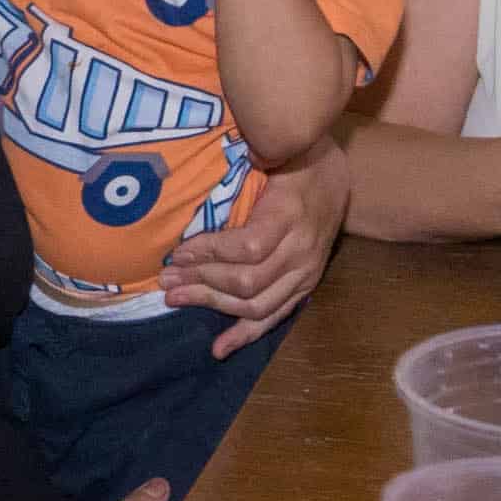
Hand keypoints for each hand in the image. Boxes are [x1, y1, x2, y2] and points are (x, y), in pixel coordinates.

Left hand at [164, 147, 345, 351]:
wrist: (334, 175)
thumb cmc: (295, 159)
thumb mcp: (275, 152)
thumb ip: (247, 162)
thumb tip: (206, 170)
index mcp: (291, 215)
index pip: (248, 247)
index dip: (209, 253)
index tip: (177, 253)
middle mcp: (301, 251)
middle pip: (247, 282)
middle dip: (201, 283)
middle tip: (165, 281)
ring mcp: (305, 274)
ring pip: (256, 305)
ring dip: (212, 305)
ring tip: (177, 299)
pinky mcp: (305, 287)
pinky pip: (275, 317)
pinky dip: (245, 335)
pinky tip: (219, 349)